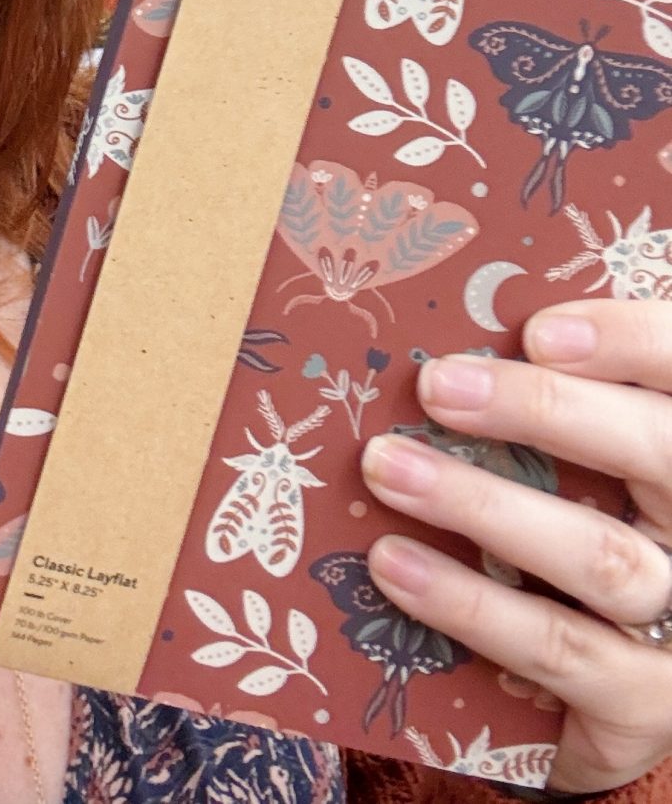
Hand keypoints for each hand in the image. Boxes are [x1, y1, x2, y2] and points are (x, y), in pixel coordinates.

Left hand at [360, 300, 671, 795]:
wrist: (605, 688)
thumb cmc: (581, 531)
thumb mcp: (583, 463)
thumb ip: (553, 404)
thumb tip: (455, 328)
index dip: (628, 341)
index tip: (537, 330)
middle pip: (656, 452)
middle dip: (546, 410)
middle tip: (436, 386)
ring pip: (603, 556)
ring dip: (484, 506)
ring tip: (388, 468)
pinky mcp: (644, 705)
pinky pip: (558, 648)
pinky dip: (469, 604)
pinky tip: (392, 566)